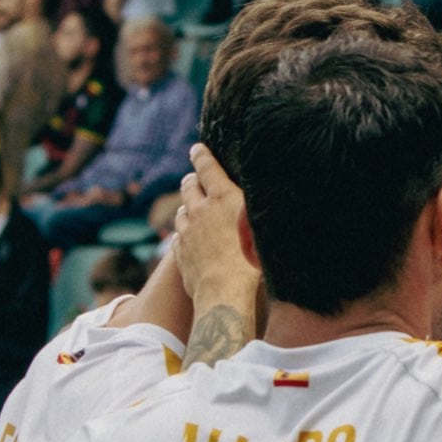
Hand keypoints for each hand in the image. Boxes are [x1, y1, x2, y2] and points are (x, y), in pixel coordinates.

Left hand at [175, 144, 258, 301]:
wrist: (224, 293)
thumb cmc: (252, 261)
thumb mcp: (262, 227)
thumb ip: (255, 208)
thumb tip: (257, 199)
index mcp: (223, 197)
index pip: (206, 165)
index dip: (201, 154)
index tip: (197, 148)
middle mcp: (200, 209)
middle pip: (188, 184)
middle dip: (192, 179)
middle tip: (196, 179)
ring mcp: (186, 230)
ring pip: (181, 209)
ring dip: (188, 207)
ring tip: (197, 211)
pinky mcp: (180, 250)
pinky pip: (179, 234)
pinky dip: (186, 232)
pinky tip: (194, 239)